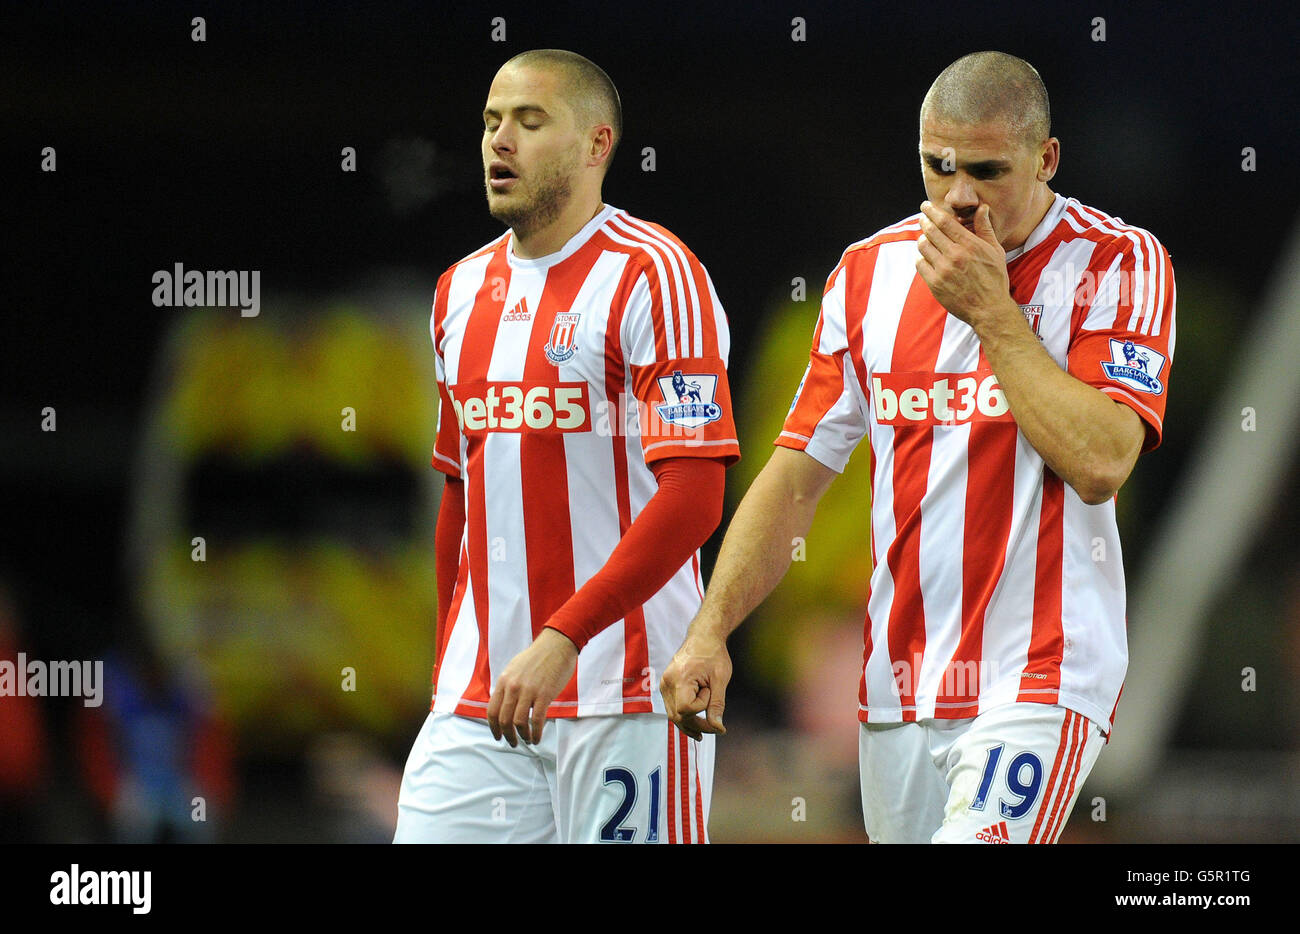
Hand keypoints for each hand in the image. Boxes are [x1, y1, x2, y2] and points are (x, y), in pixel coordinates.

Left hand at [486, 627, 577, 746]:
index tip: (498, 736)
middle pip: (504, 720)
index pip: (492, 711)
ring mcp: (528, 691)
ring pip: (519, 722)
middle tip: (513, 743)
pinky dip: (536, 733)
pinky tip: (537, 738)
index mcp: (504, 681)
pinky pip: (537, 720)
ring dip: (522, 736)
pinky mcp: (545, 694)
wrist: (557, 644)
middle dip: (508, 736)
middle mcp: (513, 687)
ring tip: (528, 741)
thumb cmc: (537, 657)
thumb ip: (508, 686)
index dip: (493, 728)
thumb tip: (505, 705)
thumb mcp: (514, 669)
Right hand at [660, 627, 731, 740]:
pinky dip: (684, 715)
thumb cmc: (713, 653)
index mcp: (680, 678)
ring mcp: (665, 684)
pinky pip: (672, 707)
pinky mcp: (667, 686)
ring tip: (705, 731)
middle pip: (677, 715)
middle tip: (716, 728)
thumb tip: (717, 728)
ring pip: (673, 714)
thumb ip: (717, 705)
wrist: (703, 636)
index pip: (686, 708)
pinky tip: (695, 723)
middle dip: (697, 725)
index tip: (711, 693)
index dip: (701, 707)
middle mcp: (667, 682)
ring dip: (689, 724)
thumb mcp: (720, 679)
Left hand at [914, 201, 1015, 329]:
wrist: (989, 309)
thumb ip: (985, 228)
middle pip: (931, 231)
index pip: (944, 222)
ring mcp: (943, 270)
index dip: (932, 211)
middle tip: (923, 218)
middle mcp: (955, 255)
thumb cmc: (995, 279)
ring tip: (927, 238)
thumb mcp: (995, 251)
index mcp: (969, 245)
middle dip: (924, 221)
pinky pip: (920, 264)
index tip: (926, 206)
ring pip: (923, 246)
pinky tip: (927, 257)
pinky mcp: (935, 284)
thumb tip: (982, 208)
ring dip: (923, 239)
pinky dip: (921, 258)